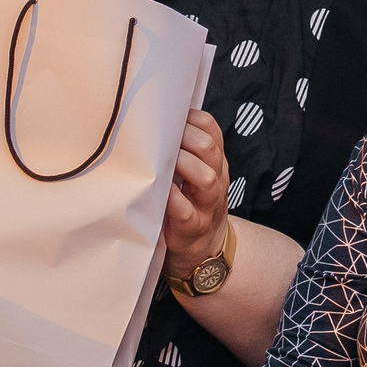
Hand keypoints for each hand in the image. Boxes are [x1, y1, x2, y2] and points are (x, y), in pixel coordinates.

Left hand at [161, 108, 229, 283]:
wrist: (204, 248)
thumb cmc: (190, 202)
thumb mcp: (194, 173)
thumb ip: (182, 150)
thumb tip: (151, 119)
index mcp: (214, 161)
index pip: (210, 129)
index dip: (190, 119)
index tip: (166, 117)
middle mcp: (215, 179)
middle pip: (209, 148)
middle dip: (185, 138)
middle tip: (160, 137)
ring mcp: (206, 205)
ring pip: (206, 178)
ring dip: (183, 165)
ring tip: (163, 161)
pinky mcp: (192, 227)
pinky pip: (185, 211)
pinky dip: (173, 199)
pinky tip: (160, 192)